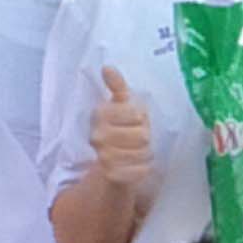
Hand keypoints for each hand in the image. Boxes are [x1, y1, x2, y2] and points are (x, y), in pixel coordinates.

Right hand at [88, 63, 159, 191]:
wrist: (111, 163)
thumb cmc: (122, 128)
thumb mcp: (121, 105)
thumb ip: (117, 86)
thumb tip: (107, 67)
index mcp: (99, 114)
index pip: (136, 114)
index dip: (141, 118)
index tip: (134, 120)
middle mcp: (97, 136)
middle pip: (142, 135)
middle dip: (145, 136)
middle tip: (137, 138)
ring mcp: (102, 156)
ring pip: (143, 152)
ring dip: (146, 152)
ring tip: (138, 151)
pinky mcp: (111, 175)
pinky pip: (142, 170)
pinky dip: (144, 168)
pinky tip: (136, 165)